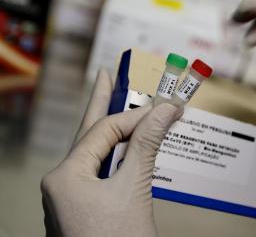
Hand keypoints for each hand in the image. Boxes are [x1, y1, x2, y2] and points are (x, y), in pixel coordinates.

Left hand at [41, 69, 180, 236]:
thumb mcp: (135, 190)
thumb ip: (146, 145)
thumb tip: (164, 110)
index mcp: (65, 176)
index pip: (104, 131)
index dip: (136, 116)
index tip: (164, 108)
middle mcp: (62, 183)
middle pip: (89, 134)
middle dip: (100, 103)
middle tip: (106, 75)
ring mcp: (71, 197)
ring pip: (96, 154)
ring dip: (112, 131)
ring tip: (113, 101)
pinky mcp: (85, 208)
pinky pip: (101, 172)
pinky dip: (117, 156)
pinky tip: (122, 145)